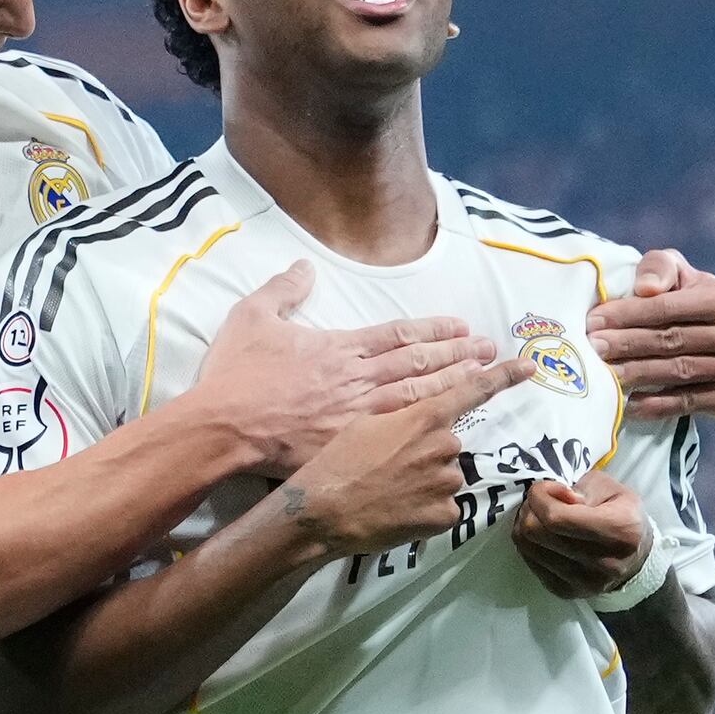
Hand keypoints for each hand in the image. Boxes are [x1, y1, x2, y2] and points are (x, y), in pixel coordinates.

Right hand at [186, 261, 497, 467]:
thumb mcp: (251, 316)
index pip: (398, 334)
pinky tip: (452, 431)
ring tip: (483, 380)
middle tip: (490, 351)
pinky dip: (429, 432)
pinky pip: (400, 437)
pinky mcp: (351, 446)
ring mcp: (358, 415)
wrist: (224, 427)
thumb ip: (282, 290)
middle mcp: (358, 379)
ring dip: (454, 386)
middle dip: (458, 355)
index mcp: (339, 348)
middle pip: (419, 364)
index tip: (461, 326)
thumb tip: (303, 267)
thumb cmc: (236, 376)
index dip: (433, 329)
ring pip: (419, 397)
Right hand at [275, 352, 514, 555]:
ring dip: (427, 486)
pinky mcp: (446, 515)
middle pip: (450, 447)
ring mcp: (446, 481)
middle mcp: (443, 446)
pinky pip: (446, 509)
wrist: (322, 510)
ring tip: (392, 493)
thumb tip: (418, 422)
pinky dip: (428, 512)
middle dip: (428, 457)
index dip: (501, 377)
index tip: (528, 367)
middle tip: (392, 471)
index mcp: (424, 417)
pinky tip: (401, 512)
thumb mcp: (366, 423)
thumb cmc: (337, 462)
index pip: (471, 392)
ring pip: (447, 479)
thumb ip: (403, 417)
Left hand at [509, 466, 650, 598]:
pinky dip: (531, 544)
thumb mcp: (612, 487)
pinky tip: (545, 536)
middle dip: (531, 508)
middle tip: (540, 501)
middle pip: (537, 532)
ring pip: (528, 547)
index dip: (540, 497)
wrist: (636, 558)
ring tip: (541, 517)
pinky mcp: (567, 592)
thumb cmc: (622, 516)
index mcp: (619, 530)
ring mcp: (584, 582)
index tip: (546, 487)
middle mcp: (604, 562)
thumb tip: (555, 498)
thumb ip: (582, 487)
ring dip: (527, 525)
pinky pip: (530, 563)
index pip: (557, 518)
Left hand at [594, 247, 714, 420]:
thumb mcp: (674, 272)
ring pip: (681, 372)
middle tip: (594, 349)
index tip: (594, 322)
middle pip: (674, 341)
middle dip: (629, 344)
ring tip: (606, 376)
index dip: (630, 314)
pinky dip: (658, 405)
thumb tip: (645, 287)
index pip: (671, 308)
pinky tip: (629, 404)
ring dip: (639, 375)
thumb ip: (658, 268)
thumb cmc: (686, 297)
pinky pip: (692, 403)